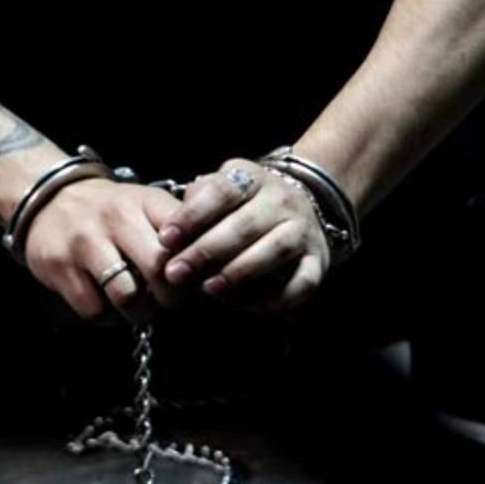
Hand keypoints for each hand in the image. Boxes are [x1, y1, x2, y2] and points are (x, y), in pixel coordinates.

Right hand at [23, 179, 182, 323]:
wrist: (48, 197)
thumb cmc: (109, 210)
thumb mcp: (144, 203)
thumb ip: (178, 225)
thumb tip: (213, 258)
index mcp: (145, 202)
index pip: (184, 236)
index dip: (196, 266)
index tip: (195, 279)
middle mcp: (116, 218)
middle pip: (158, 268)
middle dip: (170, 297)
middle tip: (168, 302)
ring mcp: (85, 242)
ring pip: (125, 294)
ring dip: (138, 312)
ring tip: (138, 308)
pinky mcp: (59, 266)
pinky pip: (93, 308)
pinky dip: (105, 316)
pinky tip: (107, 304)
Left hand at [157, 158, 330, 311]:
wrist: (304, 204)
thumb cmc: (244, 205)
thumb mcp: (221, 190)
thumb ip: (196, 203)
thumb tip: (170, 228)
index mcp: (252, 178)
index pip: (221, 192)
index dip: (191, 216)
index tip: (166, 239)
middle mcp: (281, 200)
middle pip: (244, 225)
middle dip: (206, 251)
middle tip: (176, 273)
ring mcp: (303, 229)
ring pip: (275, 250)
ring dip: (239, 272)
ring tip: (209, 289)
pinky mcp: (318, 259)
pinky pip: (303, 281)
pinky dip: (277, 297)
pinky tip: (248, 304)